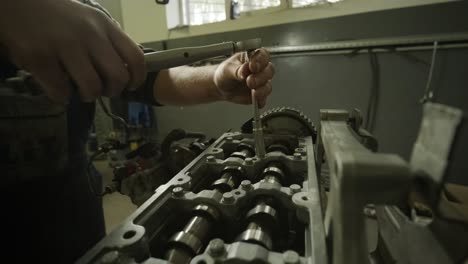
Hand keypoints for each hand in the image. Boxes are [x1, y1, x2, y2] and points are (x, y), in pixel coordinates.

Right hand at [0, 0, 145, 102]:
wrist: (17, 3)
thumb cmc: (57, 17)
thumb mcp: (89, 21)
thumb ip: (107, 42)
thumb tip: (126, 71)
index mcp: (105, 26)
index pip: (136, 57)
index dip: (137, 78)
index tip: (131, 87)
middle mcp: (89, 35)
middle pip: (118, 77)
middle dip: (113, 91)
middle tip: (102, 90)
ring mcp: (65, 45)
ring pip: (92, 88)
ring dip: (88, 96)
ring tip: (78, 89)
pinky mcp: (41, 57)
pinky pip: (62, 92)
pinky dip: (62, 96)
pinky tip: (56, 86)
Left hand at [213, 48, 273, 107]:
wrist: (221, 88)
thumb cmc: (225, 74)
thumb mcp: (227, 69)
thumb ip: (237, 69)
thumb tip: (245, 69)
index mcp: (252, 57)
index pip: (263, 55)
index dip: (261, 60)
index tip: (252, 66)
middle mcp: (259, 69)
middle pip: (269, 70)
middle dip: (261, 77)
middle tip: (250, 81)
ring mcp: (261, 82)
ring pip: (268, 85)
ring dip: (262, 89)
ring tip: (253, 92)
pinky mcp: (259, 94)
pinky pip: (264, 97)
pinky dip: (260, 99)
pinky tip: (254, 98)